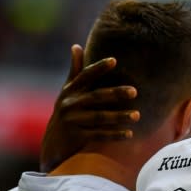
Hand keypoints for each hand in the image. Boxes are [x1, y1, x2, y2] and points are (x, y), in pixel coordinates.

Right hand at [39, 44, 139, 171]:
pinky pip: (99, 135)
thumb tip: (76, 45)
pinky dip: (115, 135)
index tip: (114, 60)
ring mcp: (72, 121)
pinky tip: (130, 133)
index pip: (85, 76)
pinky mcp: (76, 137)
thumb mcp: (67, 92)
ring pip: (100, 117)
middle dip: (116, 93)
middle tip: (135, 91)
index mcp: (70, 91)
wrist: (52, 145)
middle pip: (96, 96)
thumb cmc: (66, 112)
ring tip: (138, 115)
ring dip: (120, 116)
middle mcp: (69, 104)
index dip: (99, 68)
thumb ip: (75, 71)